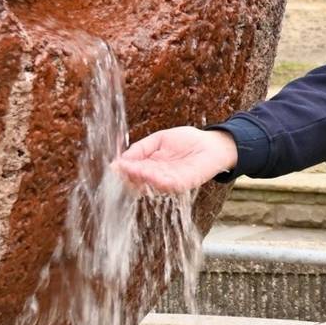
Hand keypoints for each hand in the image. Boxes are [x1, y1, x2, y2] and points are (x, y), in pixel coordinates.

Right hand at [113, 126, 238, 193]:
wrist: (213, 143)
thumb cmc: (188, 141)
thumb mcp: (159, 140)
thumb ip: (142, 148)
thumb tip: (121, 159)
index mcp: (152, 167)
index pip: (133, 172)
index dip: (122, 170)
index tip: (112, 167)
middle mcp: (159, 177)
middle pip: (139, 181)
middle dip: (127, 176)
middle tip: (117, 170)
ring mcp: (170, 182)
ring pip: (151, 183)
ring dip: (139, 177)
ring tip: (129, 169)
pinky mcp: (184, 183)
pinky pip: (167, 184)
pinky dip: (156, 179)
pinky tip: (147, 172)